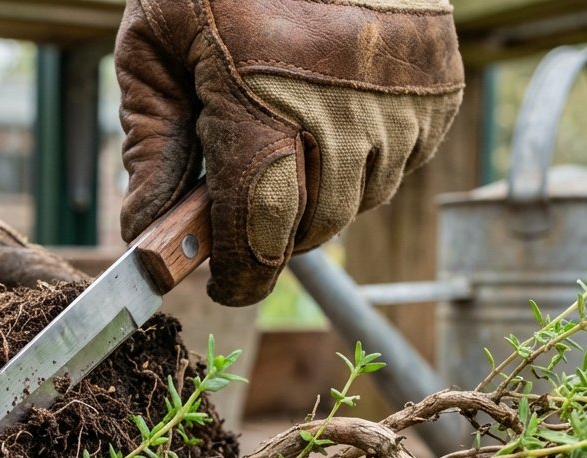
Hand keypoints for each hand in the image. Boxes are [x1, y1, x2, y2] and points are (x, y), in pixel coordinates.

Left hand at [116, 0, 464, 305]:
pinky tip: (331, 114)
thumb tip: (147, 228)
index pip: (258, 229)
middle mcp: (343, 105)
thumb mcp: (154, 41)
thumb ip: (150, 140)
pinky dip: (366, 159)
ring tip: (286, 134)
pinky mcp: (440, 81)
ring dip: (320, 193)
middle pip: (312, 224)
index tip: (220, 286)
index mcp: (260, 97)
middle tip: (241, 196)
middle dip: (270, 230)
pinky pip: (404, 160)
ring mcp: (401, 95)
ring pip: (362, 198)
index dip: (238, 276)